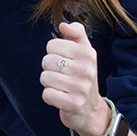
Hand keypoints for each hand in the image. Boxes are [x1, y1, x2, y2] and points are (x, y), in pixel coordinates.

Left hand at [42, 21, 106, 135]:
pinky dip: (49, 97)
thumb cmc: (83, 77)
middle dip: (50, 69)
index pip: (52, 45)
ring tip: (62, 87)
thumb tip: (63, 25)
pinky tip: (60, 97)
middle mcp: (86, 69)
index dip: (53, 54)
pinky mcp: (73, 104)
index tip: (64, 62)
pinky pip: (47, 94)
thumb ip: (76, 34)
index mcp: (88, 53)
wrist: (91, 110)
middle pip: (46, 61)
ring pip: (45, 77)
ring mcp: (81, 87)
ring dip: (49, 84)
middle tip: (62, 77)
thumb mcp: (85, 52)